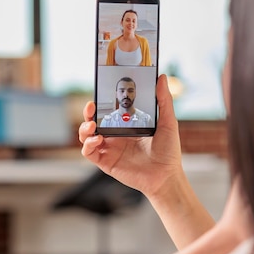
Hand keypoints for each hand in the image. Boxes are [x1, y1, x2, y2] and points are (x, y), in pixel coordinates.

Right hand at [79, 74, 182, 197]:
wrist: (166, 176)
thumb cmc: (169, 152)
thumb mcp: (168, 122)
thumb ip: (164, 100)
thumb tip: (161, 77)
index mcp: (127, 125)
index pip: (109, 111)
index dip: (101, 102)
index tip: (99, 93)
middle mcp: (116, 136)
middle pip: (93, 121)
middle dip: (88, 113)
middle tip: (91, 107)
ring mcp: (110, 149)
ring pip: (87, 137)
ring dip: (85, 129)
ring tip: (92, 125)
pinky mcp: (106, 163)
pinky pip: (89, 153)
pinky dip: (88, 145)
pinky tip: (97, 140)